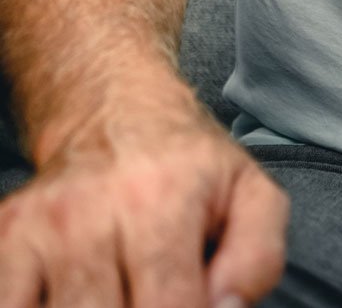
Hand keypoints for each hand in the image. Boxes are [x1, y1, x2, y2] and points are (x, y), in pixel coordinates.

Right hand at [0, 103, 288, 307]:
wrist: (113, 113)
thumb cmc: (188, 166)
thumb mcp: (250, 194)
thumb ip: (257, 257)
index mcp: (164, 199)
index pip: (170, 306)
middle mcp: (94, 211)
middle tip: (153, 298)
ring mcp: (40, 226)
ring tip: (122, 294)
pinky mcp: (5, 235)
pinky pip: (9, 304)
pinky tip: (71, 299)